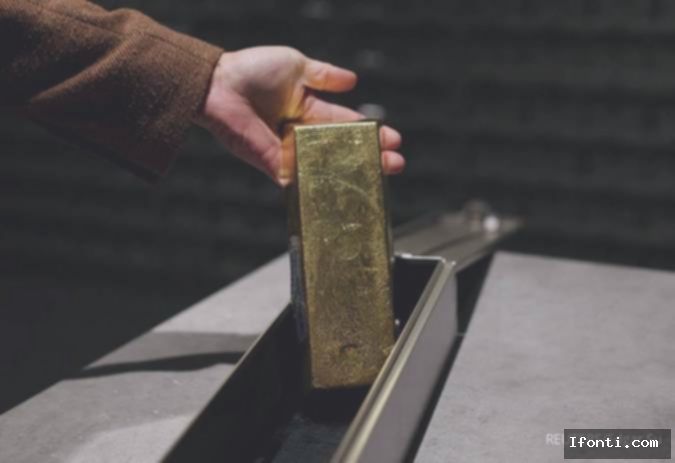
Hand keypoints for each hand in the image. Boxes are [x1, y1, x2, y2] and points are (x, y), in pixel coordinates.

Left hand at [196, 46, 403, 184]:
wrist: (220, 84)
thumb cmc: (253, 70)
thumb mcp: (296, 65)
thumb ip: (325, 75)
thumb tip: (354, 81)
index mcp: (309, 110)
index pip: (346, 124)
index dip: (370, 132)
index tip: (394, 139)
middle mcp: (302, 134)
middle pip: (343, 149)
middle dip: (370, 156)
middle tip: (395, 163)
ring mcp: (290, 152)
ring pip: (328, 167)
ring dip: (354, 172)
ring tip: (381, 175)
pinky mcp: (274, 165)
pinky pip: (300, 179)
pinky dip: (321, 186)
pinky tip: (345, 191)